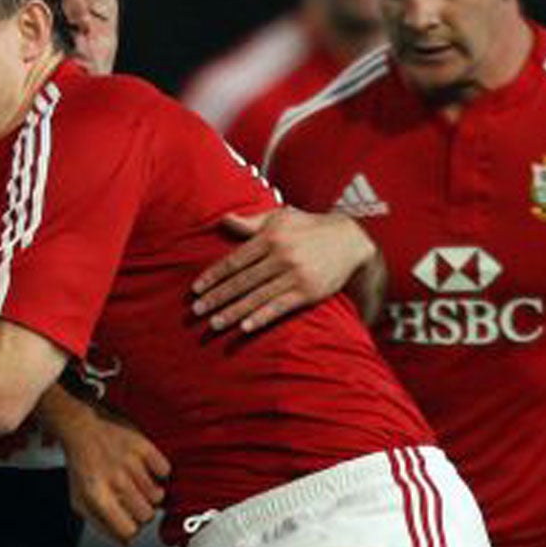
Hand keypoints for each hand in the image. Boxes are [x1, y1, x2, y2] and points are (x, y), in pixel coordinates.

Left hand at [56, 400, 168, 545]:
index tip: (129, 523)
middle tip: (134, 501)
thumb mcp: (80, 500)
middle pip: (147, 516)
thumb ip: (100, 526)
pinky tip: (146, 469)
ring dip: (151, 493)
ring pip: (158, 496)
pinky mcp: (144, 447)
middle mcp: (115, 480)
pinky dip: (160, 473)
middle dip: (143, 513)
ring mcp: (131, 463)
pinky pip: (165, 471)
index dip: (131, 530)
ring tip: (138, 484)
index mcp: (97, 496)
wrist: (82, 427)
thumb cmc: (82, 465)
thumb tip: (124, 544)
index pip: (128, 530)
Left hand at [190, 208, 377, 331]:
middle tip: (196, 311)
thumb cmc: (309, 229)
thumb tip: (224, 219)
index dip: (213, 276)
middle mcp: (281, 255)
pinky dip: (261, 318)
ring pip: (257, 297)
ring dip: (233, 312)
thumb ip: (251, 223)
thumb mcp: (281, 219)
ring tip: (213, 324)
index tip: (195, 290)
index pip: (235, 261)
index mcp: (270, 237)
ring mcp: (295, 275)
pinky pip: (279, 307)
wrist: (350, 241)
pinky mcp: (308, 292)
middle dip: (216, 297)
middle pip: (241, 281)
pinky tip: (244, 327)